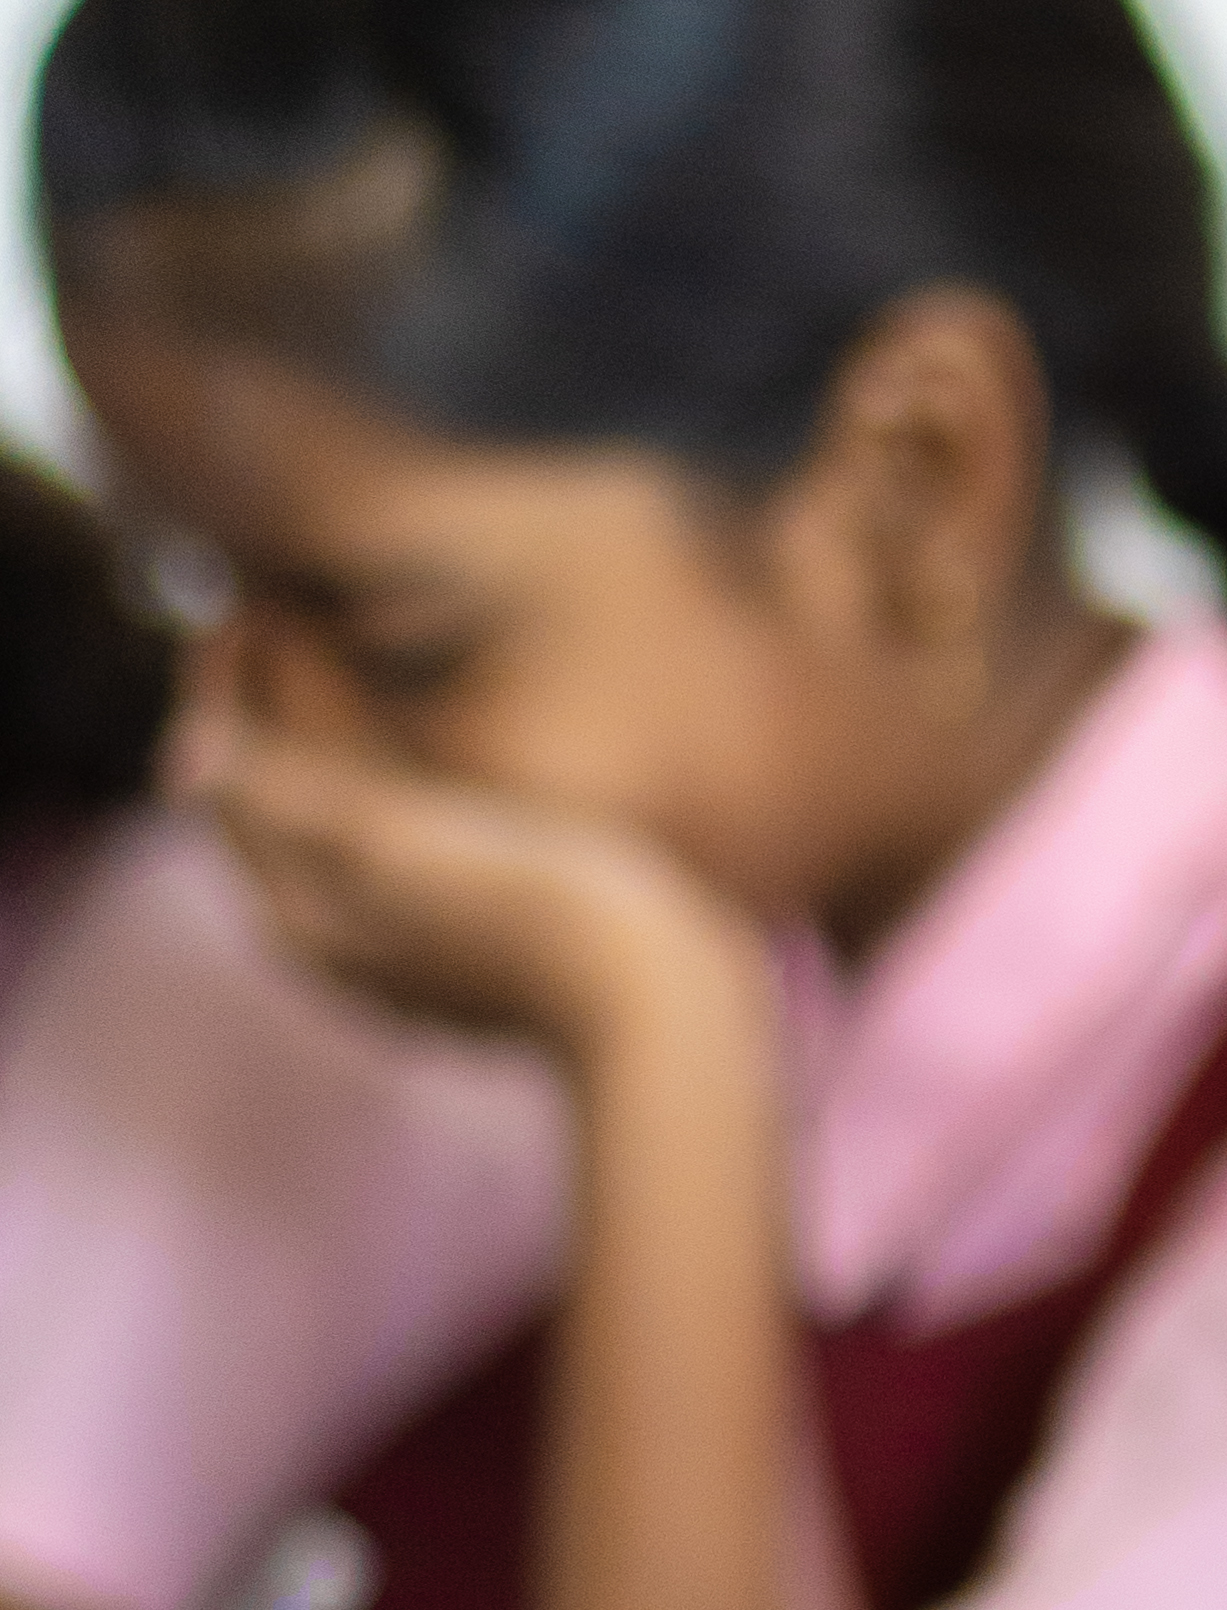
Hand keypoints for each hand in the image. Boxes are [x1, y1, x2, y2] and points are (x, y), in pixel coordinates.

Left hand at [172, 675, 744, 1055]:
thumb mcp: (388, 838)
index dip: (225, 694)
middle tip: (287, 621)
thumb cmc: (525, 909)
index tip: (237, 610)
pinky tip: (435, 758)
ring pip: (353, 830)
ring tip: (354, 667)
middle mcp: (347, 942)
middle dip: (280, 712)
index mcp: (304, 919)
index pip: (232, 787)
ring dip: (342, 745)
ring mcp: (417, 951)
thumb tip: (183, 757)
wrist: (660, 999)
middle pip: (288, 807)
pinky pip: (414, 851)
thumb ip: (284, 792)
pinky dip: (399, 787)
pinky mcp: (485, 947)